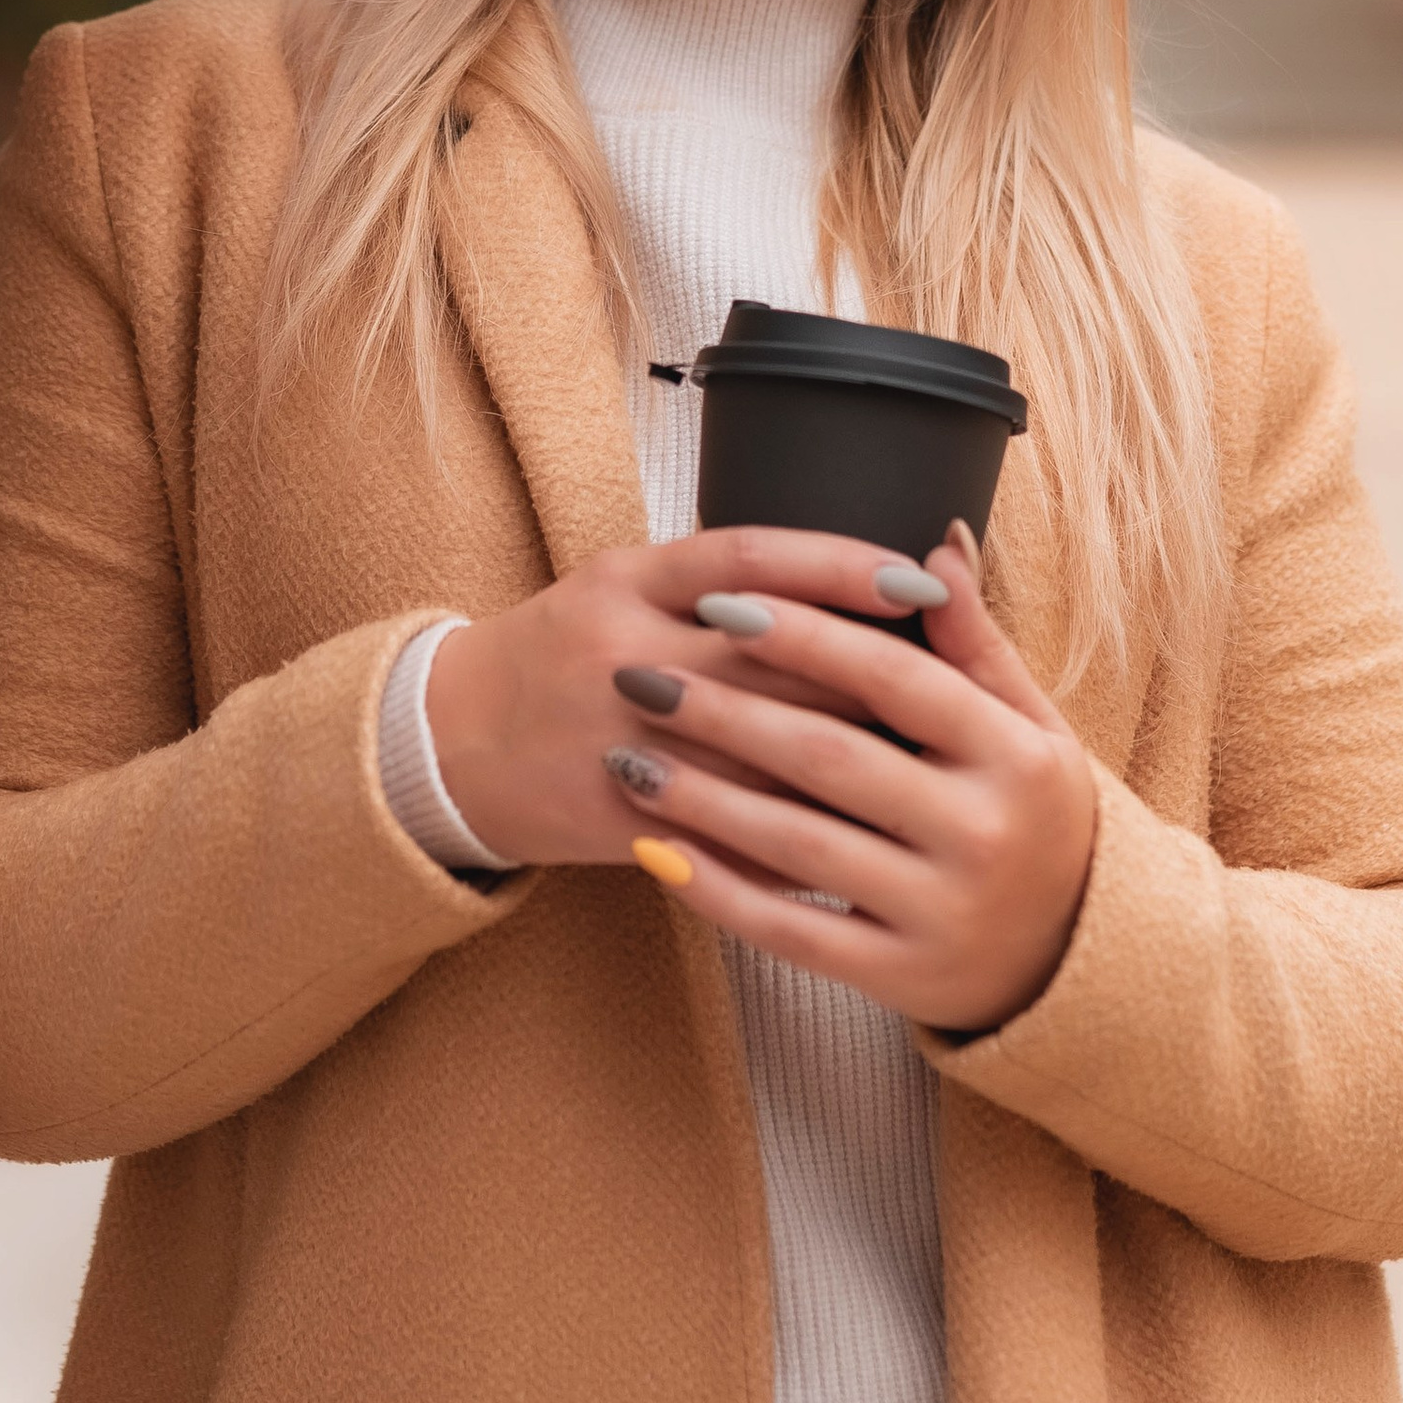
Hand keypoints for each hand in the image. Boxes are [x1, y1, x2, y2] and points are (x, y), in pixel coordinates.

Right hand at [423, 524, 991, 870]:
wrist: (446, 744)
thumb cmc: (562, 655)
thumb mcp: (623, 589)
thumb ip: (720, 584)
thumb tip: (850, 584)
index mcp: (629, 580)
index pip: (752, 557)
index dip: (841, 565)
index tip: (918, 579)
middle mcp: (623, 649)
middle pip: (771, 658)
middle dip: (869, 676)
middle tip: (956, 687)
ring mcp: (618, 735)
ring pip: (760, 751)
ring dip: (848, 764)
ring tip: (930, 768)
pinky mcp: (615, 812)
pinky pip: (726, 831)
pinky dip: (795, 840)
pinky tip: (860, 845)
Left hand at [596, 521, 1097, 1035]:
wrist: (1073, 955)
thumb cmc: (1033, 814)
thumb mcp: (1030, 726)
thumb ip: (978, 642)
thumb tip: (935, 544)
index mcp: (1016, 756)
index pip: (897, 679)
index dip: (807, 638)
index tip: (720, 606)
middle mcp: (982, 834)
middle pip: (831, 758)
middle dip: (725, 714)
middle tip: (639, 678)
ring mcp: (939, 912)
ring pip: (798, 846)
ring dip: (702, 800)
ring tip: (629, 757)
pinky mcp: (898, 977)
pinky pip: (789, 930)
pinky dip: (718, 890)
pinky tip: (656, 852)